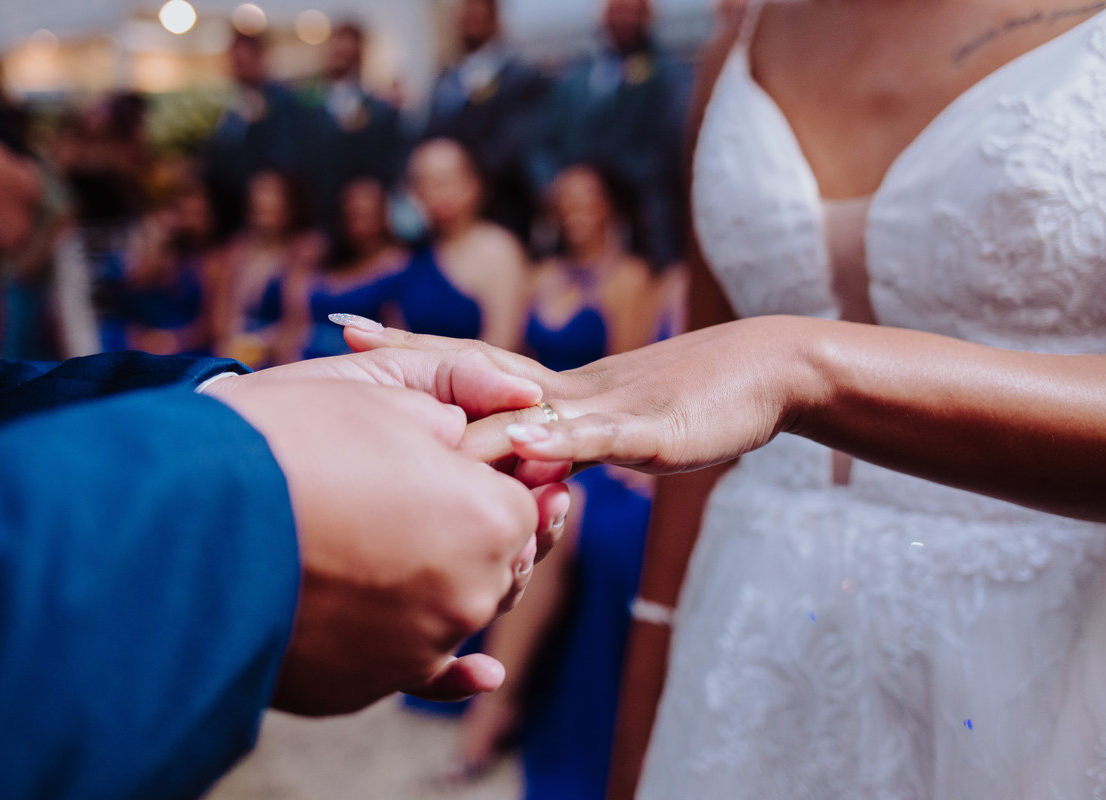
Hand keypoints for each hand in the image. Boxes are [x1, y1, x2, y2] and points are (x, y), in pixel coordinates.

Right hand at [208, 378, 554, 714]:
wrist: (182, 519)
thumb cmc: (289, 442)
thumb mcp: (386, 396)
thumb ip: (463, 406)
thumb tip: (505, 415)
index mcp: (487, 519)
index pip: (522, 503)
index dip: (496, 479)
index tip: (469, 467)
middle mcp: (468, 594)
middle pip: (498, 564)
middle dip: (476, 532)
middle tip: (431, 502)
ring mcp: (418, 648)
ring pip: (458, 612)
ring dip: (444, 583)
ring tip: (414, 552)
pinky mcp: (365, 683)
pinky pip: (422, 673)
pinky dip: (447, 668)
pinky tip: (481, 674)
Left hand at [339, 317, 808, 473]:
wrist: (767, 374)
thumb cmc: (693, 405)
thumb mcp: (620, 429)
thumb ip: (572, 444)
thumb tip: (528, 466)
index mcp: (556, 391)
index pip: (467, 364)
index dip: (407, 350)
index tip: (345, 330)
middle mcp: (569, 390)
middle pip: (476, 367)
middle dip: (406, 355)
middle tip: (338, 333)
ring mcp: (607, 407)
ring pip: (526, 406)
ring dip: (465, 406)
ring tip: (404, 405)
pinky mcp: (649, 430)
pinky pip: (597, 439)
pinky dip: (557, 441)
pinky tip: (522, 445)